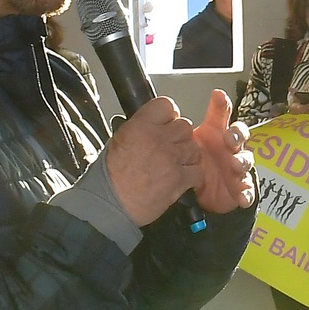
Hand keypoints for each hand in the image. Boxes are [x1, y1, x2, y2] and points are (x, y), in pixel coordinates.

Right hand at [105, 96, 201, 225]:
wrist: (111, 204)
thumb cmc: (111, 176)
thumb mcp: (119, 140)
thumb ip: (141, 128)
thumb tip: (156, 122)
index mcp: (139, 127)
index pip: (166, 105)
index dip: (168, 115)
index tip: (166, 123)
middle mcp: (157, 139)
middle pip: (185, 126)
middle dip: (180, 137)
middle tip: (170, 148)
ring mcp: (170, 159)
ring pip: (194, 148)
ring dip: (187, 156)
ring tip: (173, 165)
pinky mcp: (179, 178)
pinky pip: (197, 171)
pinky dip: (192, 176)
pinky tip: (180, 179)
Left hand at [191, 89, 253, 214]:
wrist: (203, 192)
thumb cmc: (202, 160)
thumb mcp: (197, 140)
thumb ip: (195, 123)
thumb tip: (197, 98)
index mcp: (221, 135)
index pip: (224, 116)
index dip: (223, 107)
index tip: (218, 97)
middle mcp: (233, 149)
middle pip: (240, 137)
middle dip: (237, 135)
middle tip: (228, 137)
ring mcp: (238, 169)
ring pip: (246, 162)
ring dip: (242, 162)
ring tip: (235, 164)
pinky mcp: (240, 188)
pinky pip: (247, 190)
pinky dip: (246, 193)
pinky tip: (242, 195)